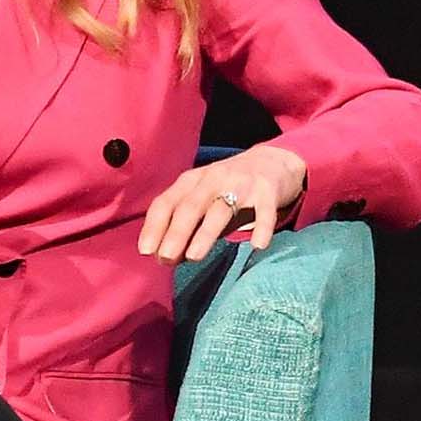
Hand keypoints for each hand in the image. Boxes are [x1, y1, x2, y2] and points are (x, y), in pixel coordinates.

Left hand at [139, 143, 307, 262]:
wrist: (274, 162)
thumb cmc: (231, 188)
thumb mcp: (204, 200)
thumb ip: (188, 226)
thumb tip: (168, 258)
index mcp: (192, 181)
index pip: (166, 202)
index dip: (154, 226)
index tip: (146, 251)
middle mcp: (213, 179)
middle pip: (190, 206)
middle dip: (176, 232)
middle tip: (166, 258)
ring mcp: (242, 184)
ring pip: (220, 210)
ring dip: (205, 234)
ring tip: (194, 257)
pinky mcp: (268, 191)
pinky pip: (265, 212)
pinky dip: (262, 227)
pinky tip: (257, 246)